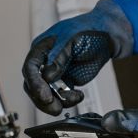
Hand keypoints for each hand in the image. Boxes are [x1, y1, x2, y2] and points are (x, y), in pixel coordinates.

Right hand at [22, 0, 133, 115]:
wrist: (107, 36)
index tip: (45, 96)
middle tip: (55, 107)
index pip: (30, 68)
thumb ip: (58, 57)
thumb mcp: (72, 39)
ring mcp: (55, 73)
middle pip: (34, 85)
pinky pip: (61, 96)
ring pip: (46, 94)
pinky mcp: (66, 81)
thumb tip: (47, 76)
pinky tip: (79, 95)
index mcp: (41, 48)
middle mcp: (45, 62)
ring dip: (56, 102)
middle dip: (43, 99)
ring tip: (73, 99)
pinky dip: (68, 100)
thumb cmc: (88, 30)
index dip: (35, 84)